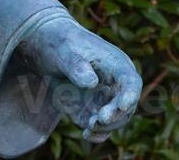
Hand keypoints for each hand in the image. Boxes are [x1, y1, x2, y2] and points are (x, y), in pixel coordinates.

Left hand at [21, 16, 140, 142]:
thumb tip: (91, 83)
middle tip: (99, 120)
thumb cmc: (60, 44)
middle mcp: (116, 85)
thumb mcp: (64, 50)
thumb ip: (76, 65)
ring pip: (114, 120)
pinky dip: (96, 133)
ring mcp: (105, 100)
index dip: (130, 95)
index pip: (131, 82)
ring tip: (90, 126)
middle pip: (125, 106)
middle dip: (115, 116)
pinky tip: (87, 135)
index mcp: (116, 64)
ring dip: (105, 126)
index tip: (122, 105)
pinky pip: (100, 127)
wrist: (47, 49)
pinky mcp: (92, 111)